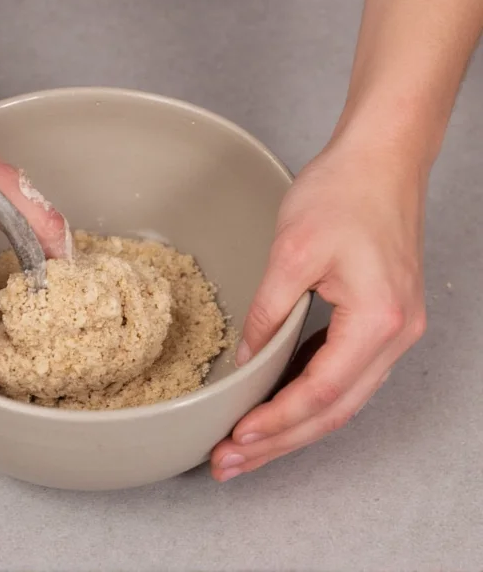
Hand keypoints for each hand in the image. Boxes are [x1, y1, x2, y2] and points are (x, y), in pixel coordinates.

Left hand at [211, 138, 427, 480]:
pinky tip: (276, 410)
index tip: (236, 440)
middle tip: (229, 464)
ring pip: (341, 401)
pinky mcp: (381, 321)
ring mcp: (393, 332)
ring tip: (246, 449)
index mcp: (378, 321)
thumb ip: (267, 312)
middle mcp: (395, 337)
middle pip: (333, 410)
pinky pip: (345, 376)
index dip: (276, 422)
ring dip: (292, 428)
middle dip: (279, 442)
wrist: (382, 160)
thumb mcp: (291, 252)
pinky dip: (308, 400)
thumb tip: (245, 360)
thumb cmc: (343, 193)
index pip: (321, 392)